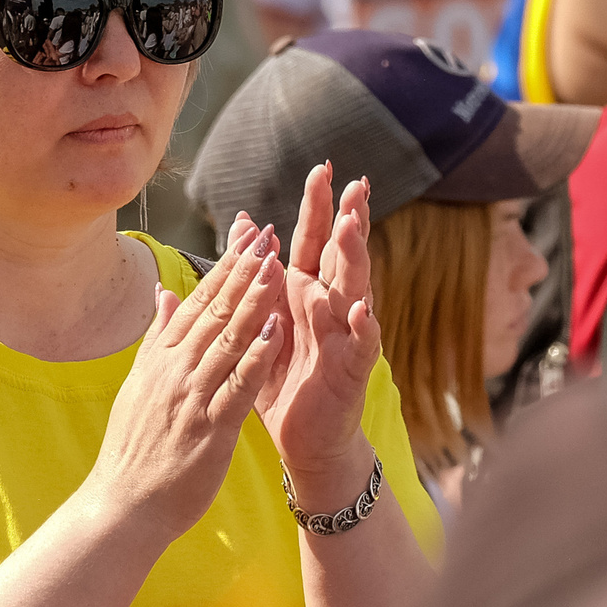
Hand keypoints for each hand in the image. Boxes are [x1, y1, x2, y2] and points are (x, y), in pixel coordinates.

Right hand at [82, 226, 288, 545]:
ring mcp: (190, 397)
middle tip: (267, 234)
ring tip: (276, 266)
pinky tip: (276, 330)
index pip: (196, 302)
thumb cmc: (134, 449)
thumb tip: (162, 293)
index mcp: (159, 359)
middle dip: (242, 271)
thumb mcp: (138, 384)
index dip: (225, 267)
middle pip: (213, 312)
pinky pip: (237, 385)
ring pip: (227, 340)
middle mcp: (173, 370)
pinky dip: (256, 355)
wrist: (122, 505)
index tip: (247, 237)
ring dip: (253, 301)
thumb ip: (156, 338)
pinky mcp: (208, 428)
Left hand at [254, 165, 382, 496]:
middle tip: (354, 183)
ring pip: (355, 289)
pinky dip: (363, 327)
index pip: (314, 240)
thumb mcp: (262, 318)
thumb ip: (255, 271)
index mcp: (306, 291)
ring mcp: (346, 334)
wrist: (302, 438)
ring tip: (354, 226)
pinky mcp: (352, 369)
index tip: (323, 168)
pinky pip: (361, 344)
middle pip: (342, 255)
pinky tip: (363, 309)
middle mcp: (331, 306)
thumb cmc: (282, 377)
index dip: (319, 206)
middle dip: (348, 219)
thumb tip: (242, 220)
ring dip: (356, 258)